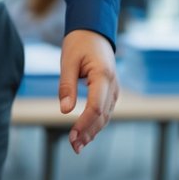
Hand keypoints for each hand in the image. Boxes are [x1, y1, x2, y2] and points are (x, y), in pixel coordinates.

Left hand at [60, 29, 119, 153]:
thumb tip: (64, 110)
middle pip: (102, 116)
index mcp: (103, 76)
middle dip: (88, 133)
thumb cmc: (80, 44)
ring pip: (105, 117)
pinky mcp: (110, 92)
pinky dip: (95, 125)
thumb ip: (66, 86)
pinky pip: (105, 112)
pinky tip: (85, 135)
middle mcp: (113, 85)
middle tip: (73, 147)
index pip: (96, 107)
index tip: (72, 137)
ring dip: (92, 132)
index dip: (84, 124)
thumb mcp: (68, 61)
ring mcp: (114, 90)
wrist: (94, 32)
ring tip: (77, 146)